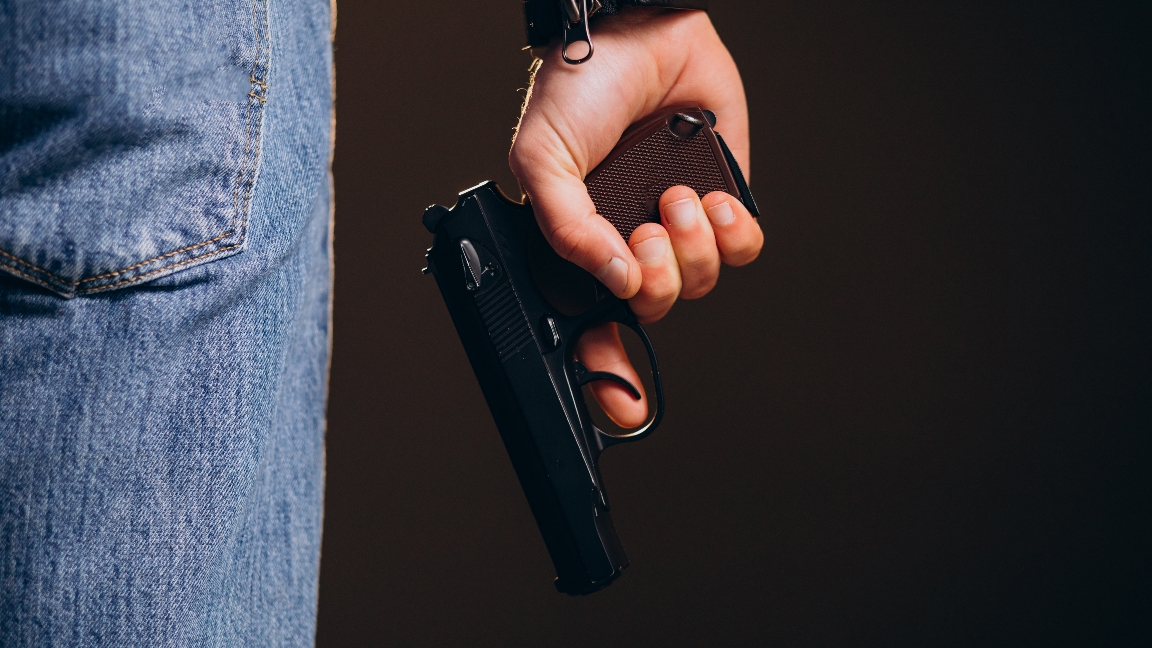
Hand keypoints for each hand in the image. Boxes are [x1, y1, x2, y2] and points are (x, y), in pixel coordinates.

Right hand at [510, 9, 761, 427]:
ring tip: (676, 199)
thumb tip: (616, 278)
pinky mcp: (724, 199)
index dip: (607, 375)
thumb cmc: (580, 90)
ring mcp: (679, 224)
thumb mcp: (541, 160)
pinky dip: (733, 232)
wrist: (641, 33)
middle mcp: (630, 242)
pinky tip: (712, 197)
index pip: (593, 328)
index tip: (622, 408)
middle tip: (647, 232)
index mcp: (583, 246)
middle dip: (658, 279)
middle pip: (655, 309)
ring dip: (693, 247)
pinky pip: (744, 248)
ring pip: (701, 283)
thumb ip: (565, 229)